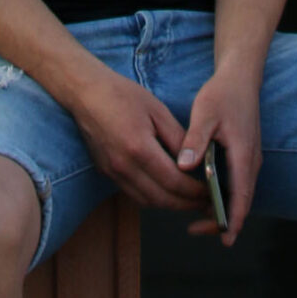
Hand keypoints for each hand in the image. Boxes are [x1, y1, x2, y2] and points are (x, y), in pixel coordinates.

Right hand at [70, 65, 201, 211]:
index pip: (174, 182)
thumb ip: (178, 138)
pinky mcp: (107, 172)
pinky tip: (166, 190)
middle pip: (161, 199)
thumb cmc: (122, 95)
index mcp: (139, 148)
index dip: (195, 192)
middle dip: (186, 204)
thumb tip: (196, 161)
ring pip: (147, 202)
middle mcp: (124, 166)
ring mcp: (113, 172)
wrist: (86, 92)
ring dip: (170, 205)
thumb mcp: (158, 110)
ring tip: (189, 199)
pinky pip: (134, 194)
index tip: (210, 192)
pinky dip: (153, 198)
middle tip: (205, 202)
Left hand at [175, 65, 262, 244]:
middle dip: (223, 219)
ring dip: (223, 209)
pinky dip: (224, 196)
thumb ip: (195, 140)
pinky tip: (204, 197)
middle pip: (241, 200)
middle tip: (196, 230)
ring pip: (240, 194)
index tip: (224, 237)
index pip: (241, 195)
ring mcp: (249, 160)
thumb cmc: (222, 95)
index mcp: (243, 154)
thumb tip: (183, 166)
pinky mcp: (244, 157)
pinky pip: (238, 184)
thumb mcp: (205, 114)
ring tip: (198, 220)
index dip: (233, 219)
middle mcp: (251, 161)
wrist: (240, 79)